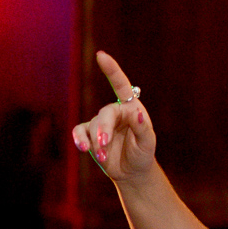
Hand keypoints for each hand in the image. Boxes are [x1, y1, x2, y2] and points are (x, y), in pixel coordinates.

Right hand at [71, 52, 155, 181]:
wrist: (132, 172)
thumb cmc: (142, 154)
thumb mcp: (147, 143)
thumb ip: (142, 128)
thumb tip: (136, 113)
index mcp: (132, 109)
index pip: (121, 86)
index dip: (112, 70)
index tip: (101, 56)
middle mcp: (116, 112)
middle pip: (105, 114)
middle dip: (104, 129)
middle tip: (104, 144)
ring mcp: (101, 123)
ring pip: (93, 125)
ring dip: (96, 142)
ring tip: (103, 156)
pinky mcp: (89, 134)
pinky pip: (80, 132)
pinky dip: (80, 140)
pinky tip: (84, 149)